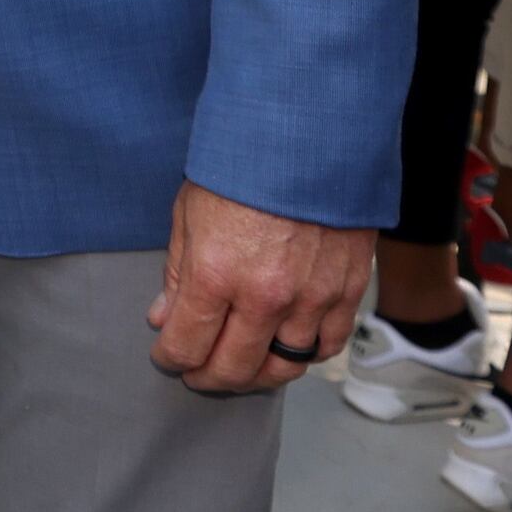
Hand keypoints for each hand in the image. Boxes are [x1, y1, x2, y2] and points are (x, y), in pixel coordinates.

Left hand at [145, 183, 370, 396]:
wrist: (310, 134)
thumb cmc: (244, 165)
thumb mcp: (190, 212)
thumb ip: (178, 273)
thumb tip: (163, 317)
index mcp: (216, 274)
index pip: (187, 345)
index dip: (171, 358)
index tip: (168, 356)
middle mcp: (265, 296)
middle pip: (235, 369)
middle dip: (208, 377)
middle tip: (199, 373)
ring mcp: (311, 297)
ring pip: (284, 367)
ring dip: (257, 375)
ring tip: (242, 366)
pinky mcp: (347, 290)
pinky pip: (326, 345)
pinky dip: (305, 354)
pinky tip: (287, 346)